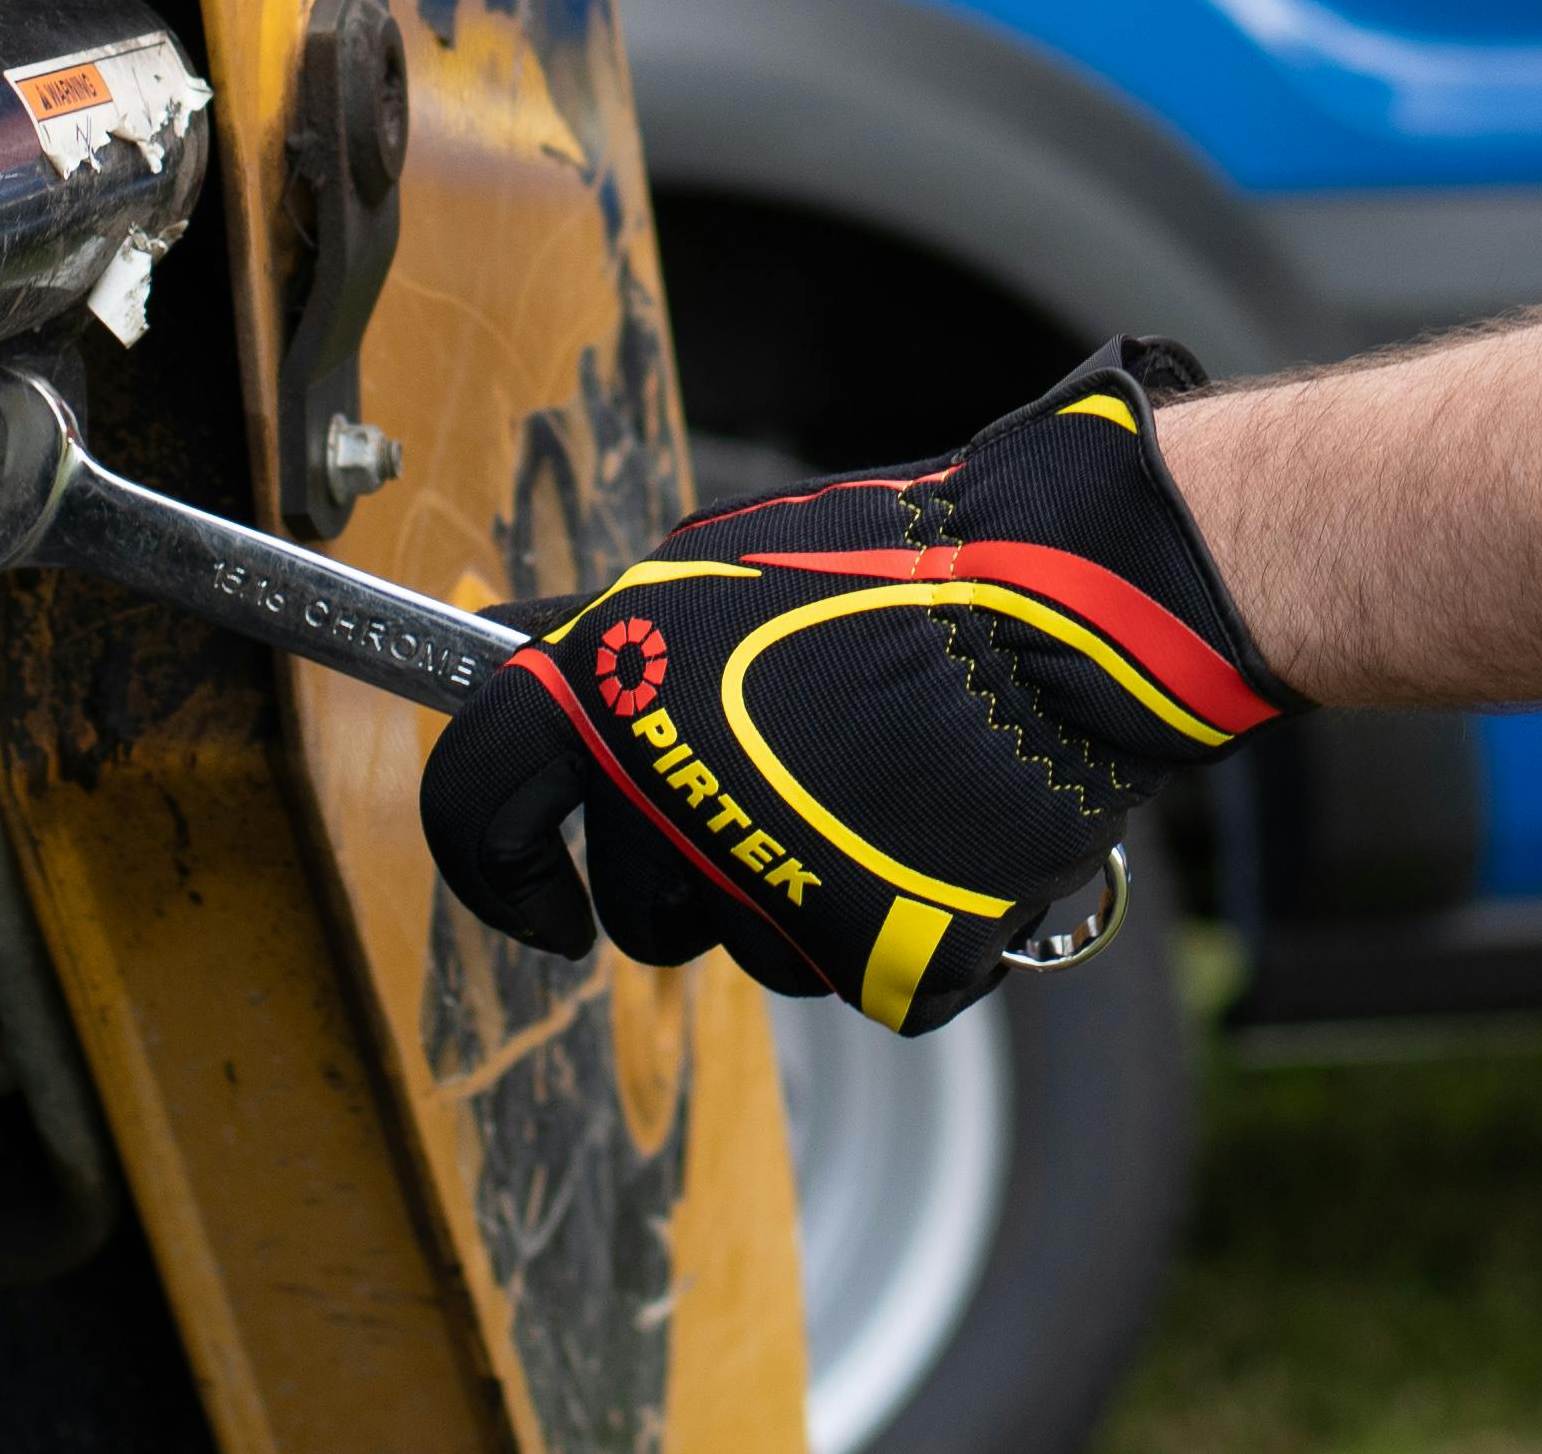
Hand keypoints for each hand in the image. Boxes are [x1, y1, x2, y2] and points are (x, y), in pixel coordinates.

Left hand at [422, 341, 1288, 1030]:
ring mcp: (780, 899)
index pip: (475, 811)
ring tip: (874, 791)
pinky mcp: (885, 961)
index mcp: (608, 701)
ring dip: (793, 894)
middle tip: (770, 798)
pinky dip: (900, 929)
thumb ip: (609, 644)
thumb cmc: (896, 568)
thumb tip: (524, 669)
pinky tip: (939, 843)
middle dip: (684, 873)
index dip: (495, 871)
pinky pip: (863, 975)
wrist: (1067, 612)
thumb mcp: (710, 566)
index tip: (538, 898)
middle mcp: (673, 811)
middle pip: (635, 910)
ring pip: (749, 949)